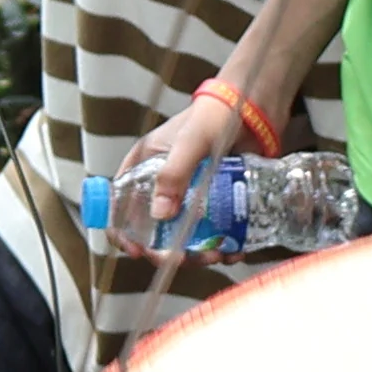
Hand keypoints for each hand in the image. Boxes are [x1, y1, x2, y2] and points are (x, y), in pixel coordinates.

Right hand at [101, 80, 261, 251]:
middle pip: (152, 231)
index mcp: (143, 168)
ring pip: (184, 238)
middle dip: (166, 251)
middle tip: (183, 258)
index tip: (136, 250)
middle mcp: (161, 187)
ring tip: (217, 255)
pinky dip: (221, 247)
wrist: (253, 112)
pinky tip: (233, 250)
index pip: (118, 205)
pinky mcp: (214, 206)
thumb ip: (173, 173)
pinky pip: (211, 235)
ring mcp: (188, 198)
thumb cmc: (214, 116)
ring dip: (197, 254)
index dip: (121, 233)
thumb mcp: (190, 142)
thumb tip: (160, 215)